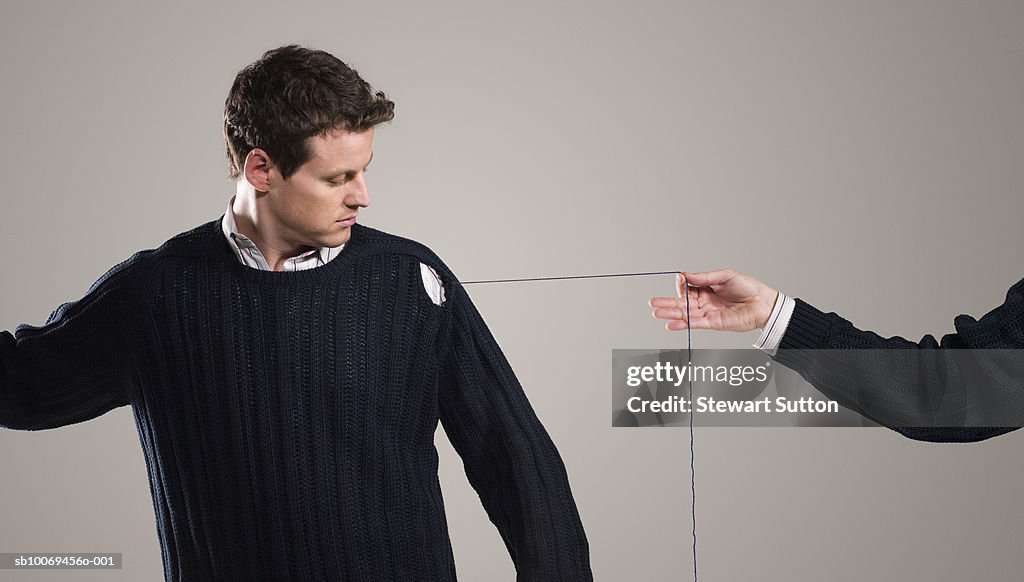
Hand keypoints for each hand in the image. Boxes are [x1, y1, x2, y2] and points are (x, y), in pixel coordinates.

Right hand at [649, 269, 778, 331]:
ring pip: (685, 314)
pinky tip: (671, 324)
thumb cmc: (748, 287)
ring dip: (670, 314)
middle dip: (666, 303)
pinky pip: (695, 324)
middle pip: (682, 303)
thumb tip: (685, 275)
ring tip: (656, 313)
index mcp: (706, 288)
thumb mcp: (725, 276)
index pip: (687, 287)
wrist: (764, 303)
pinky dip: (683, 325)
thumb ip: (704, 277)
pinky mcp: (713, 323)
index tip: (679, 279)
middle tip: (652, 303)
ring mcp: (707, 313)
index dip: (681, 284)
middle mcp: (704, 301)